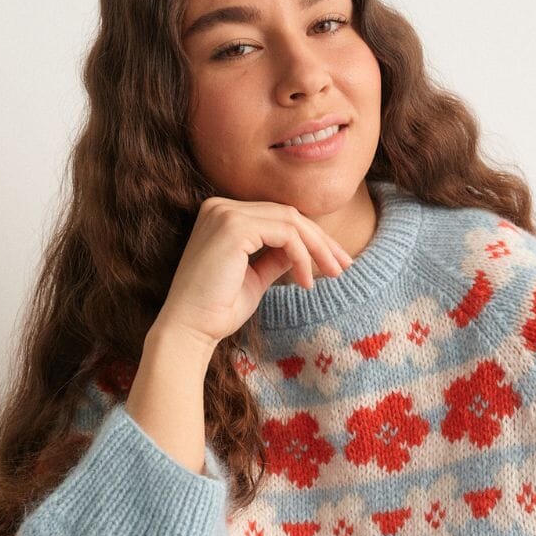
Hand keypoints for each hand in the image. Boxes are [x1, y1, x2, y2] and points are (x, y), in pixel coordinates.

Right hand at [154, 196, 353, 349]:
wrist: (190, 328)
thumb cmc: (218, 310)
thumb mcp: (255, 278)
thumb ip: (276, 259)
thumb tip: (303, 250)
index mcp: (223, 215)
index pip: (277, 217)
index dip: (310, 238)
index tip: (335, 262)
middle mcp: (221, 207)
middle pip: (288, 214)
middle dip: (321, 240)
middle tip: (345, 266)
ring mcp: (226, 213)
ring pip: (291, 221)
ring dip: (317, 249)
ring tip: (334, 274)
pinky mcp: (234, 226)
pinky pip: (285, 234)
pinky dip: (302, 256)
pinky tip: (306, 282)